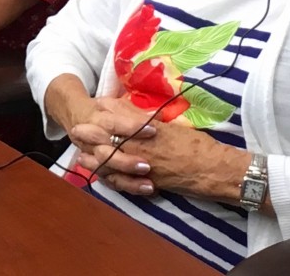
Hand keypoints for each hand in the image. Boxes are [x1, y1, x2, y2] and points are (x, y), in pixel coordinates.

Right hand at [68, 97, 157, 193]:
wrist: (78, 117)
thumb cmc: (105, 112)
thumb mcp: (116, 105)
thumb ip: (136, 111)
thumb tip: (159, 115)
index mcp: (96, 119)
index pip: (112, 124)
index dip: (132, 127)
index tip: (153, 130)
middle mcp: (91, 141)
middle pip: (105, 154)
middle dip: (125, 161)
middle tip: (147, 165)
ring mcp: (92, 158)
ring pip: (106, 172)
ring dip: (127, 178)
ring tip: (149, 183)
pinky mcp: (99, 171)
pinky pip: (111, 182)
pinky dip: (128, 186)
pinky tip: (146, 188)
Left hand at [73, 115, 246, 201]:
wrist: (212, 170)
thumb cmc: (196, 144)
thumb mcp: (169, 126)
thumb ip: (145, 118)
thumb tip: (127, 108)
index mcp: (146, 131)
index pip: (119, 119)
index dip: (104, 113)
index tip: (95, 106)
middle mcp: (140, 148)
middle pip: (109, 139)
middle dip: (91, 135)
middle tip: (77, 130)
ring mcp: (141, 167)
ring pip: (111, 162)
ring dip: (95, 156)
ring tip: (81, 153)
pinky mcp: (145, 183)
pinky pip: (121, 181)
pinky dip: (109, 177)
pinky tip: (100, 174)